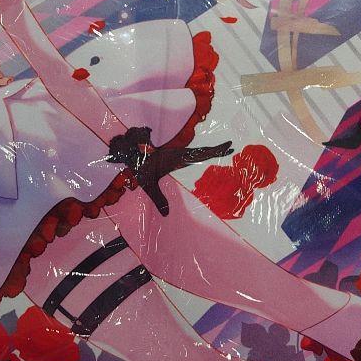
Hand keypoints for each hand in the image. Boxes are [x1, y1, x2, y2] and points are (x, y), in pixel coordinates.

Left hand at [107, 125, 232, 215]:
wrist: (130, 154)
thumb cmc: (139, 168)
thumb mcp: (148, 184)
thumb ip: (158, 199)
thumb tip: (166, 215)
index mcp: (177, 158)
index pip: (199, 154)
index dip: (213, 151)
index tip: (226, 146)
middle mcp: (179, 153)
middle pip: (201, 150)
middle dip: (216, 148)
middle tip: (231, 145)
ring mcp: (177, 152)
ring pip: (197, 150)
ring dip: (210, 149)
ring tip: (224, 147)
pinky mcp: (174, 153)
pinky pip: (191, 152)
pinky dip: (201, 152)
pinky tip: (205, 153)